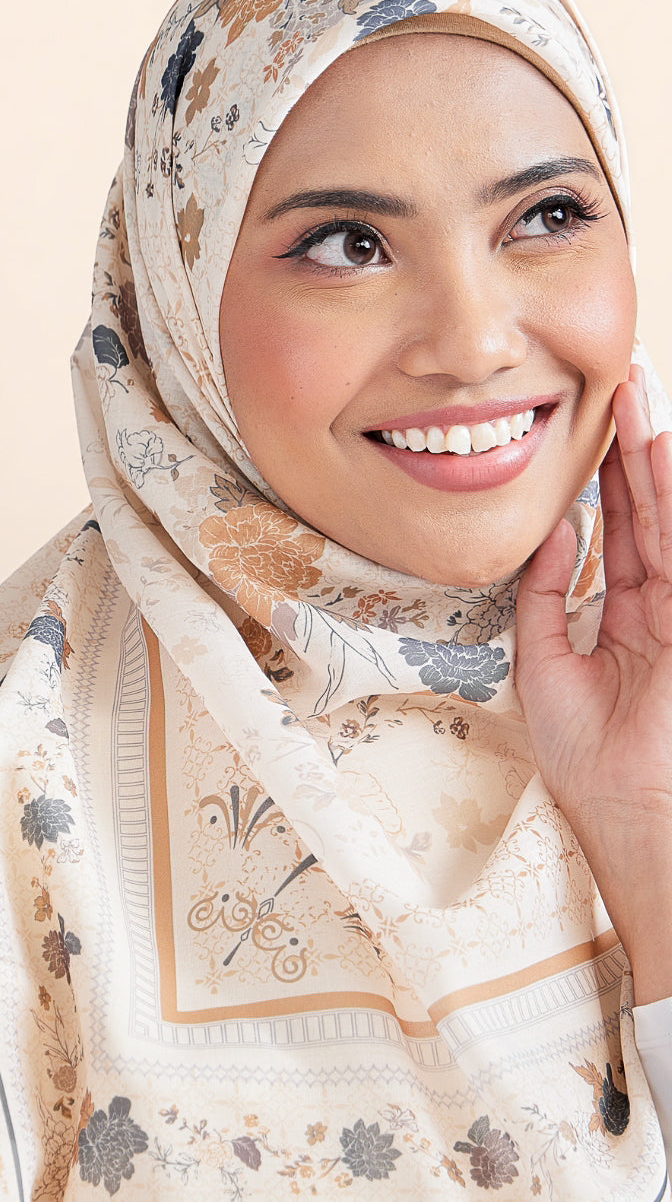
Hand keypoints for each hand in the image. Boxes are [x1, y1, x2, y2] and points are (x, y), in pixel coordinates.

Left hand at [516, 364, 671, 1004]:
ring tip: (641, 397)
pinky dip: (669, 502)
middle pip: (647, 513)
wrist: (633, 816)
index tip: (598, 430)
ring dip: (654, 458)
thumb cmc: (591, 761)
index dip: (610, 482)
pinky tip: (662, 453)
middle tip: (626, 384)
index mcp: (626, 620)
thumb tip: (546, 534)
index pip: (621, 535)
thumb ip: (543, 596)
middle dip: (635, 450)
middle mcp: (660, 608)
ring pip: (667, 519)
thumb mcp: (544, 666)